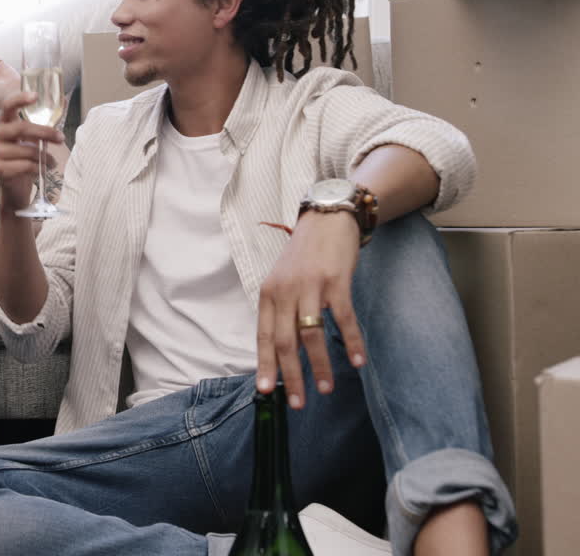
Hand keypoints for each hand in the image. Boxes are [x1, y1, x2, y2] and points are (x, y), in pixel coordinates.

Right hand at [0, 92, 62, 212]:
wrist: (15, 188)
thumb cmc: (25, 160)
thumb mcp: (34, 140)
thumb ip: (44, 123)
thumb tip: (64, 102)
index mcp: (4, 123)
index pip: (8, 106)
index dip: (20, 99)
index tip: (35, 96)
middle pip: (21, 128)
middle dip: (45, 132)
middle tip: (60, 138)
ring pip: (26, 150)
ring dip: (45, 156)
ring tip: (53, 161)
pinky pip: (25, 165)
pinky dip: (39, 168)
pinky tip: (43, 169)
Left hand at [255, 210, 367, 409]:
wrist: (328, 219)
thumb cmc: (305, 256)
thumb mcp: (284, 281)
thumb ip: (283, 312)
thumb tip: (287, 350)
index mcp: (269, 294)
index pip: (264, 337)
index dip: (265, 365)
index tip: (265, 392)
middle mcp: (285, 292)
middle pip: (285, 342)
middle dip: (291, 376)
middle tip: (297, 403)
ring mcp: (310, 286)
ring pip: (312, 335)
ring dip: (320, 365)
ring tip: (326, 389)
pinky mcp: (336, 281)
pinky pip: (342, 319)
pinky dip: (350, 342)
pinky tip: (357, 362)